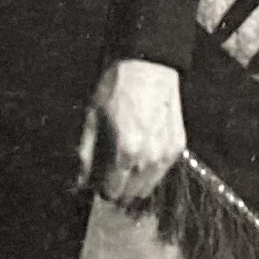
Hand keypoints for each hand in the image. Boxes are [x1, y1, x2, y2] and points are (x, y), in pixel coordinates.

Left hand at [78, 57, 188, 209]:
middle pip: (132, 193)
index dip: (103, 191)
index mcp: (126, 151)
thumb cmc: (118, 87)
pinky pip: (163, 171)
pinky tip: (141, 158)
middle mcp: (149, 157)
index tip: (98, 185)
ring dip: (136, 184)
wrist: (147, 65)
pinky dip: (151, 171)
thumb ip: (86, 154)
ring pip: (150, 186)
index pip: (114, 191)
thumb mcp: (92, 117)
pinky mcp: (178, 145)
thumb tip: (80, 180)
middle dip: (119, 191)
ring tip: (125, 171)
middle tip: (110, 179)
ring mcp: (167, 153)